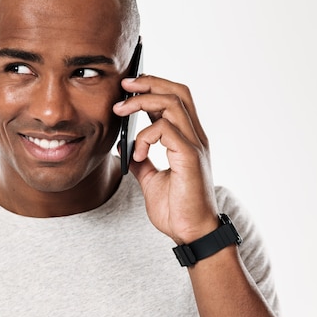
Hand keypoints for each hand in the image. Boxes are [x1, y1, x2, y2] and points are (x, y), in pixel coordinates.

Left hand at [113, 75, 219, 243]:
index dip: (155, 86)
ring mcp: (195, 146)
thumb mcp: (152, 180)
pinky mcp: (190, 157)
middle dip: (150, 82)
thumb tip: (124, 146)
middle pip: (178, 92)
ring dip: (142, 102)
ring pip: (172, 103)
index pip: (177, 99)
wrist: (191, 234)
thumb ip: (142, 160)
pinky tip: (136, 153)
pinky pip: (166, 130)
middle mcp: (196, 138)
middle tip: (125, 85)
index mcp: (189, 140)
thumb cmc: (177, 210)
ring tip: (120, 110)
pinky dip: (145, 136)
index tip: (130, 87)